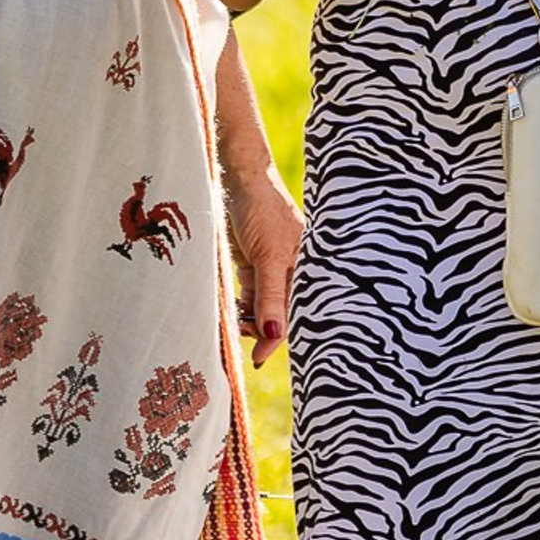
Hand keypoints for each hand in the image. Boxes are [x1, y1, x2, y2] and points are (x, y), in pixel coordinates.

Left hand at [225, 164, 302, 368]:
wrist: (239, 181)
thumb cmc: (263, 212)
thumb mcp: (269, 257)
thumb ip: (270, 297)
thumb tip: (273, 334)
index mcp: (309, 268)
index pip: (297, 311)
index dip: (278, 335)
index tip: (258, 358)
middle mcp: (293, 271)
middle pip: (280, 312)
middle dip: (263, 330)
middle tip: (240, 343)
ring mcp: (272, 269)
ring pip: (262, 308)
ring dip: (247, 320)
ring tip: (231, 327)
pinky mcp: (254, 266)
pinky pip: (249, 296)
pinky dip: (239, 307)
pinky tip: (230, 314)